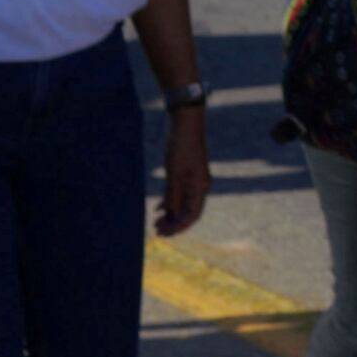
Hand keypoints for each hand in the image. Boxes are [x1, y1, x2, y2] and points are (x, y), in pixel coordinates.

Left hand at [156, 100, 210, 236]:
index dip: (179, 227)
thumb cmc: (181, 146)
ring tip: (156, 222)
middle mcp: (199, 186)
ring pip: (183, 204)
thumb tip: (171, 215)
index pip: (192, 216)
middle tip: (156, 231)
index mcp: (199, 187)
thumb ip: (173, 194)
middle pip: (188, 212)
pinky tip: (159, 208)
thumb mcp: (174, 172)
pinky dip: (169, 202)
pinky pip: (179, 194)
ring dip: (170, 215)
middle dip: (173, 223)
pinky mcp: (186, 173)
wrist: (185, 122)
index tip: (164, 233)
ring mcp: (193, 180)